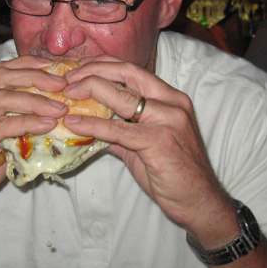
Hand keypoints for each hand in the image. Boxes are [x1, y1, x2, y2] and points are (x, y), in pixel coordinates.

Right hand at [0, 56, 68, 221]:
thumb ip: (16, 127)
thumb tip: (51, 118)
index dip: (26, 65)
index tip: (51, 67)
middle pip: (2, 79)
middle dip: (35, 79)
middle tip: (61, 85)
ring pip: (2, 98)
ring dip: (35, 101)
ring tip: (58, 109)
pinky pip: (0, 125)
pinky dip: (26, 123)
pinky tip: (45, 125)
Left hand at [61, 57, 231, 235]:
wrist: (199, 202)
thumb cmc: (173, 173)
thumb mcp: (143, 144)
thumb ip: (119, 129)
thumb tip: (88, 122)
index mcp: (170, 97)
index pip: (132, 69)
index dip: (102, 65)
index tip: (78, 70)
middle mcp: (172, 102)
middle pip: (127, 72)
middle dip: (93, 71)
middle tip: (67, 79)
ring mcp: (168, 119)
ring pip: (122, 96)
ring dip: (89, 91)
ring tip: (66, 97)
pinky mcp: (159, 141)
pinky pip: (118, 128)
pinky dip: (93, 124)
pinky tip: (74, 124)